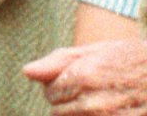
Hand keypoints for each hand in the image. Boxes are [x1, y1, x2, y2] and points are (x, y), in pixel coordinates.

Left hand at [24, 40, 146, 113]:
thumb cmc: (132, 60)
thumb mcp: (95, 51)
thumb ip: (58, 62)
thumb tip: (27, 72)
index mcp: (80, 78)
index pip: (50, 93)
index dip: (62, 86)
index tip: (80, 79)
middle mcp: (91, 104)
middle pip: (59, 113)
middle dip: (71, 102)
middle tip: (94, 91)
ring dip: (83, 113)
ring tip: (104, 101)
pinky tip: (111, 109)